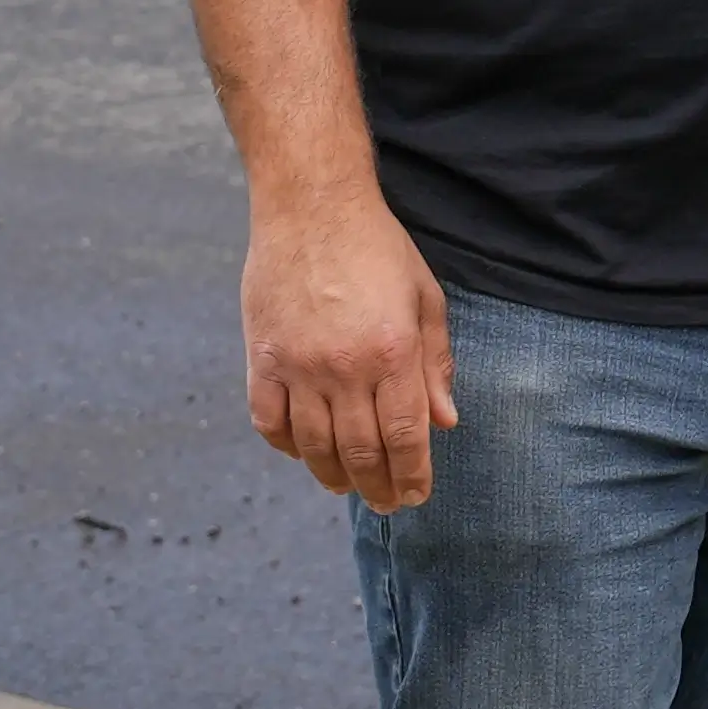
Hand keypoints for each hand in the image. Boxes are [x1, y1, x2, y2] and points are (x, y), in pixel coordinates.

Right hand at [248, 187, 459, 506]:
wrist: (312, 204)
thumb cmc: (377, 247)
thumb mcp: (424, 297)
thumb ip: (435, 363)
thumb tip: (445, 422)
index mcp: (393, 351)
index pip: (406, 437)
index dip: (412, 476)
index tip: (416, 496)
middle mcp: (345, 367)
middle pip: (361, 452)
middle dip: (377, 488)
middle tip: (386, 504)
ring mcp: (298, 365)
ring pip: (314, 446)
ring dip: (333, 476)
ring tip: (348, 486)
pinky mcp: (262, 357)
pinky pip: (269, 422)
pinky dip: (286, 446)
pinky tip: (302, 451)